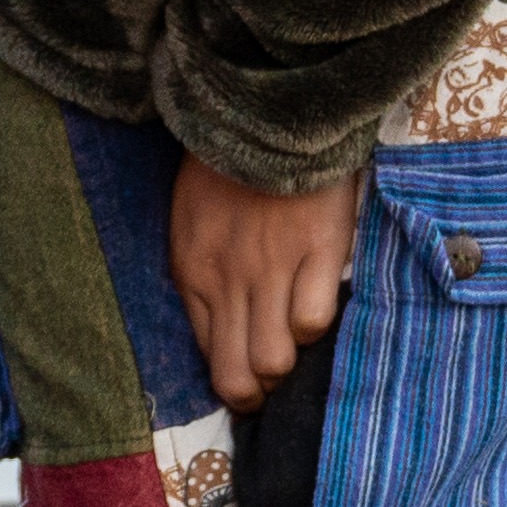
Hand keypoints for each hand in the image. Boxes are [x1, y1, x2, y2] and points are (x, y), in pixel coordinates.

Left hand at [172, 151, 364, 412]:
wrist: (265, 114)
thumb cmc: (225, 169)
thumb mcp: (190, 223)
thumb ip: (201, 274)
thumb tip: (218, 326)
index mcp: (191, 271)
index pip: (207, 354)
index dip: (231, 379)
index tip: (247, 379)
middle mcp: (226, 280)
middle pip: (237, 374)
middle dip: (255, 392)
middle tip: (272, 386)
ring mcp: (271, 268)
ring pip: (273, 359)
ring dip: (287, 365)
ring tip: (296, 347)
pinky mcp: (317, 252)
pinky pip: (312, 318)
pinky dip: (315, 324)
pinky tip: (317, 304)